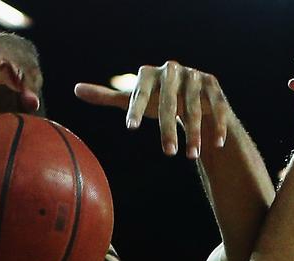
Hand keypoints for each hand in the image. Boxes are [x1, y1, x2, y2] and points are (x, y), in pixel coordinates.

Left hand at [75, 61, 230, 157]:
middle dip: (169, 130)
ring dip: (194, 134)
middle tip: (168, 154)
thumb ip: (108, 96)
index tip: (131, 128)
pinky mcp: (214, 86)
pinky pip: (216, 108)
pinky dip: (217, 127)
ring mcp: (196, 76)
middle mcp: (173, 71)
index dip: (136, 109)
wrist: (191, 96)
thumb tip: (76, 89)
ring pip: (194, 108)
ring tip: (191, 156)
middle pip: (169, 103)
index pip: (140, 90)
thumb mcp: (135, 99)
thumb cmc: (158, 101)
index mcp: (151, 73)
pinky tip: (216, 145)